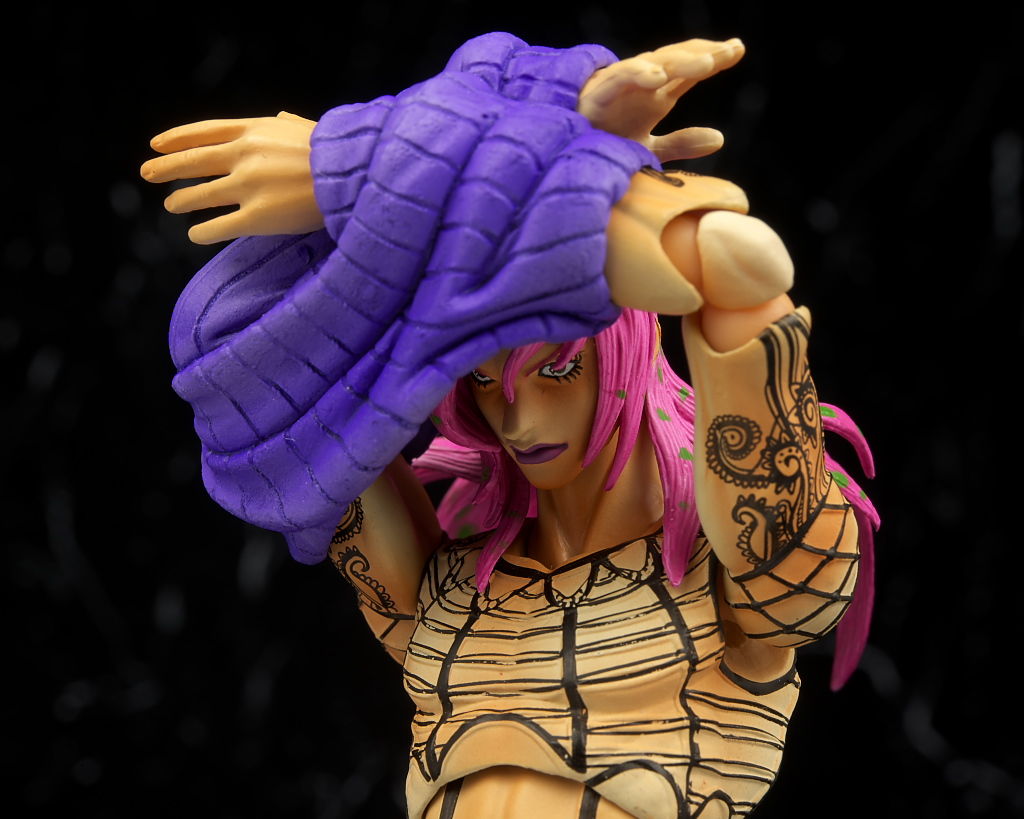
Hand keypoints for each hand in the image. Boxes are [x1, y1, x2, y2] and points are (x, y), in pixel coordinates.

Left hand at [140, 112, 322, 244]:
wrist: (352, 176)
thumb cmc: (336, 154)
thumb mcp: (309, 128)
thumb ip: (289, 125)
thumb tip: (281, 118)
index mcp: (254, 130)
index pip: (204, 132)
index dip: (177, 139)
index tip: (156, 145)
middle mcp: (243, 155)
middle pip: (194, 162)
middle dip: (166, 168)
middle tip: (147, 173)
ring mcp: (247, 187)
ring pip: (200, 195)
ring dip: (182, 200)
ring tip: (172, 205)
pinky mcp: (256, 217)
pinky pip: (218, 226)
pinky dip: (203, 231)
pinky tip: (195, 235)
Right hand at [578, 38, 743, 161]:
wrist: (566, 157)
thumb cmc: (603, 146)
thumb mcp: (649, 149)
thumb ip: (681, 143)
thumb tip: (720, 137)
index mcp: (655, 95)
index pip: (688, 71)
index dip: (713, 58)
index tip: (738, 49)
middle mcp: (641, 85)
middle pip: (677, 61)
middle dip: (704, 54)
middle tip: (733, 49)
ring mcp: (620, 86)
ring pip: (654, 63)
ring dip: (681, 62)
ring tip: (708, 63)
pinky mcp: (597, 93)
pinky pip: (620, 77)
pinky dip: (639, 74)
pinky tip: (660, 76)